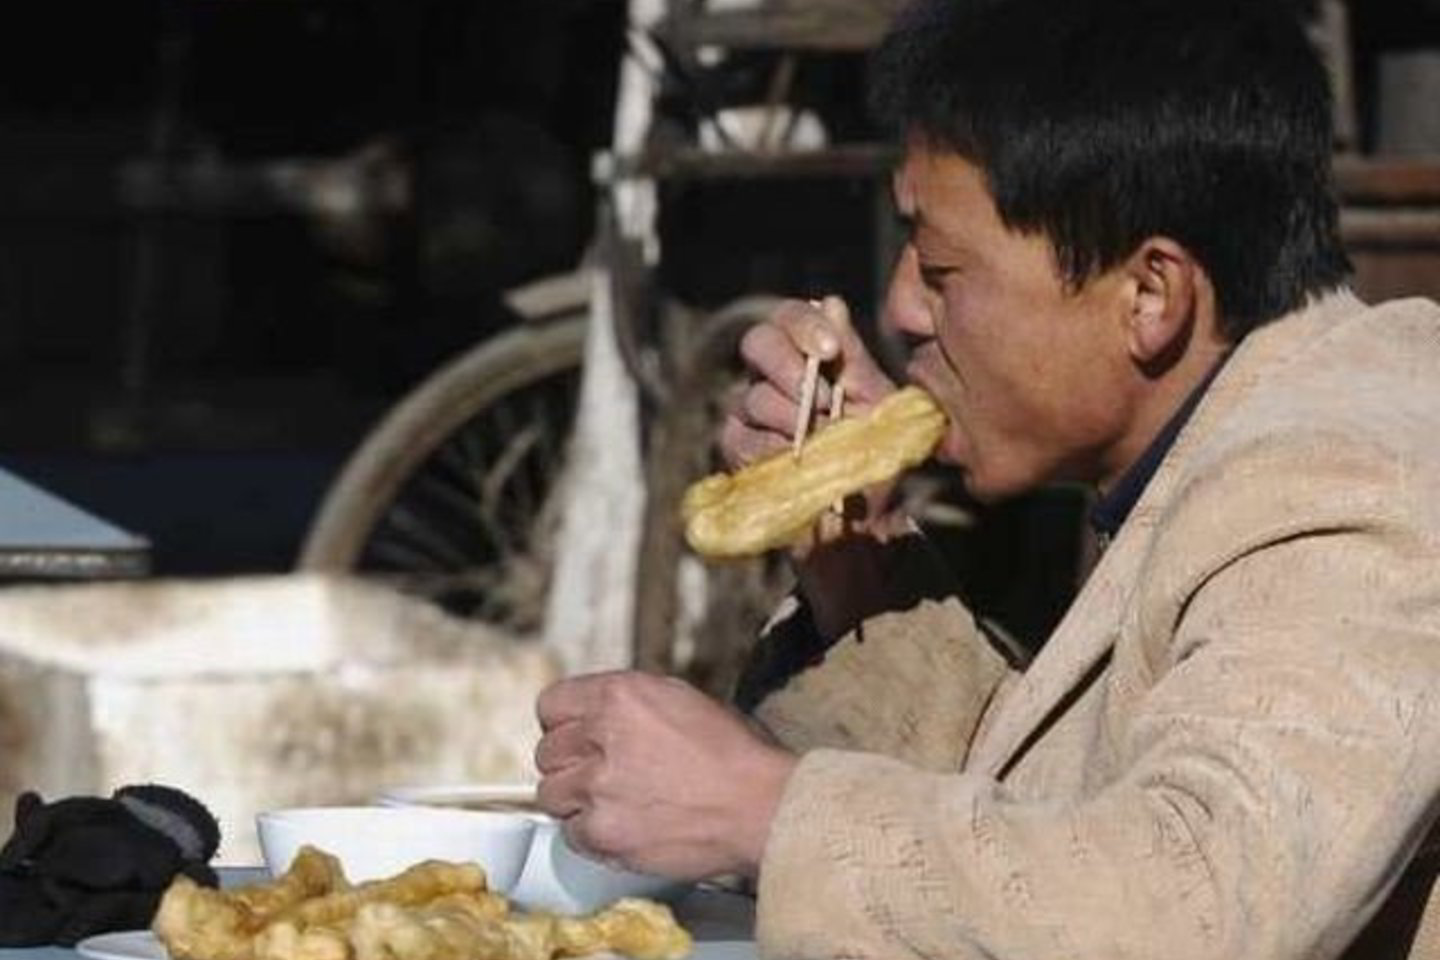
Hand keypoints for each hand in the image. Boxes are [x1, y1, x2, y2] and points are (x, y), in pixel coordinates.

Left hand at [534, 671, 796, 880]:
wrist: (761, 806)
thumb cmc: (734, 754)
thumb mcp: (680, 699)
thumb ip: (629, 703)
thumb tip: (597, 715)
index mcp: (619, 695)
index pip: (551, 705)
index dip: (564, 724)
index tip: (576, 738)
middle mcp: (601, 735)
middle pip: (547, 753)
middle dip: (572, 765)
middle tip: (604, 775)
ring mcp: (598, 787)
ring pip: (551, 795)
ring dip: (576, 801)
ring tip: (614, 803)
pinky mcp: (603, 832)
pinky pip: (572, 835)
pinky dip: (592, 835)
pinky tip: (625, 826)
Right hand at [720, 295, 896, 470]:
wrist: (865, 506)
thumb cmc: (873, 449)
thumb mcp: (877, 401)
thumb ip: (854, 356)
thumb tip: (831, 302)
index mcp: (806, 352)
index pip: (790, 317)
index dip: (805, 325)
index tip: (831, 350)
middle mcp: (770, 373)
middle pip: (757, 343)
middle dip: (789, 367)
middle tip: (824, 399)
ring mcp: (748, 409)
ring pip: (755, 397)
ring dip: (794, 419)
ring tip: (827, 442)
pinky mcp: (736, 446)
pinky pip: (745, 437)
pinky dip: (776, 449)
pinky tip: (801, 461)